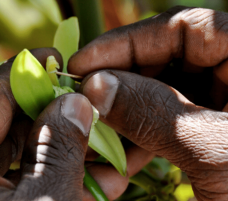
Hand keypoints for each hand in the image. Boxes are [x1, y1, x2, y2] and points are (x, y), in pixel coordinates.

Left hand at [0, 48, 94, 200]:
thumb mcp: (45, 199)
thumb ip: (58, 147)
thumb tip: (74, 103)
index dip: (28, 72)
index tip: (56, 57)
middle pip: (7, 124)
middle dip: (54, 116)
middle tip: (87, 108)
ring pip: (18, 154)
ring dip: (62, 153)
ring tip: (101, 152)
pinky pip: (19, 180)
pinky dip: (53, 178)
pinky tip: (92, 181)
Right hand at [69, 6, 227, 200]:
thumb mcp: (216, 151)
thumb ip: (155, 113)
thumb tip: (96, 86)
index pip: (182, 28)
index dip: (126, 42)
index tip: (83, 63)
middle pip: (165, 59)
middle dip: (120, 79)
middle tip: (85, 96)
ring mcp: (220, 102)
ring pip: (159, 91)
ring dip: (124, 110)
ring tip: (97, 128)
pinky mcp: (207, 128)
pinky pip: (164, 118)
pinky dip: (138, 132)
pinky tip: (119, 150)